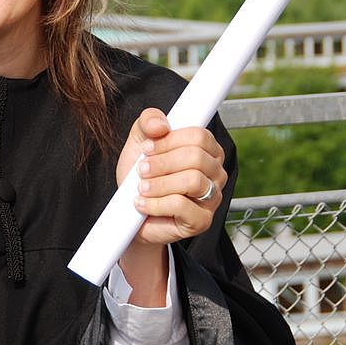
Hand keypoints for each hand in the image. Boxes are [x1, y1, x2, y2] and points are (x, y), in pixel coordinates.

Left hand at [115, 108, 227, 304]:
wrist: (130, 211)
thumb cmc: (140, 175)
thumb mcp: (139, 142)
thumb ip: (148, 123)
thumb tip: (160, 125)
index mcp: (206, 149)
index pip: (199, 136)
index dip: (169, 140)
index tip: (147, 148)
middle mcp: (215, 172)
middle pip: (196, 157)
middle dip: (162, 163)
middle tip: (142, 170)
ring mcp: (212, 198)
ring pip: (193, 180)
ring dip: (159, 183)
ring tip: (141, 188)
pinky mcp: (202, 220)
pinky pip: (182, 205)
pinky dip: (156, 203)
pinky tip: (143, 203)